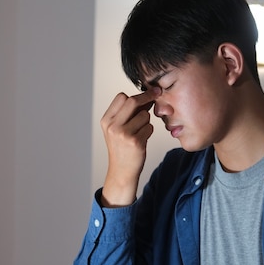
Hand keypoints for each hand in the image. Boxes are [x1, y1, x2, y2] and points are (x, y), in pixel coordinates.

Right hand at [100, 88, 161, 206]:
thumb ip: (126, 113)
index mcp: (106, 120)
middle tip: (157, 93)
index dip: (136, 94)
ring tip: (140, 132)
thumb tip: (146, 96)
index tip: (148, 93)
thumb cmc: (121, 148)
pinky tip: (142, 140)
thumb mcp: (116, 129)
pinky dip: (149, 132)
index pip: (121, 97)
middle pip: (133, 101)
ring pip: (144, 115)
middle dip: (147, 96)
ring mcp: (124, 134)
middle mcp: (113, 126)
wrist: (121, 171)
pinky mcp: (136, 142)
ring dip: (147, 121)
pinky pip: (150, 128)